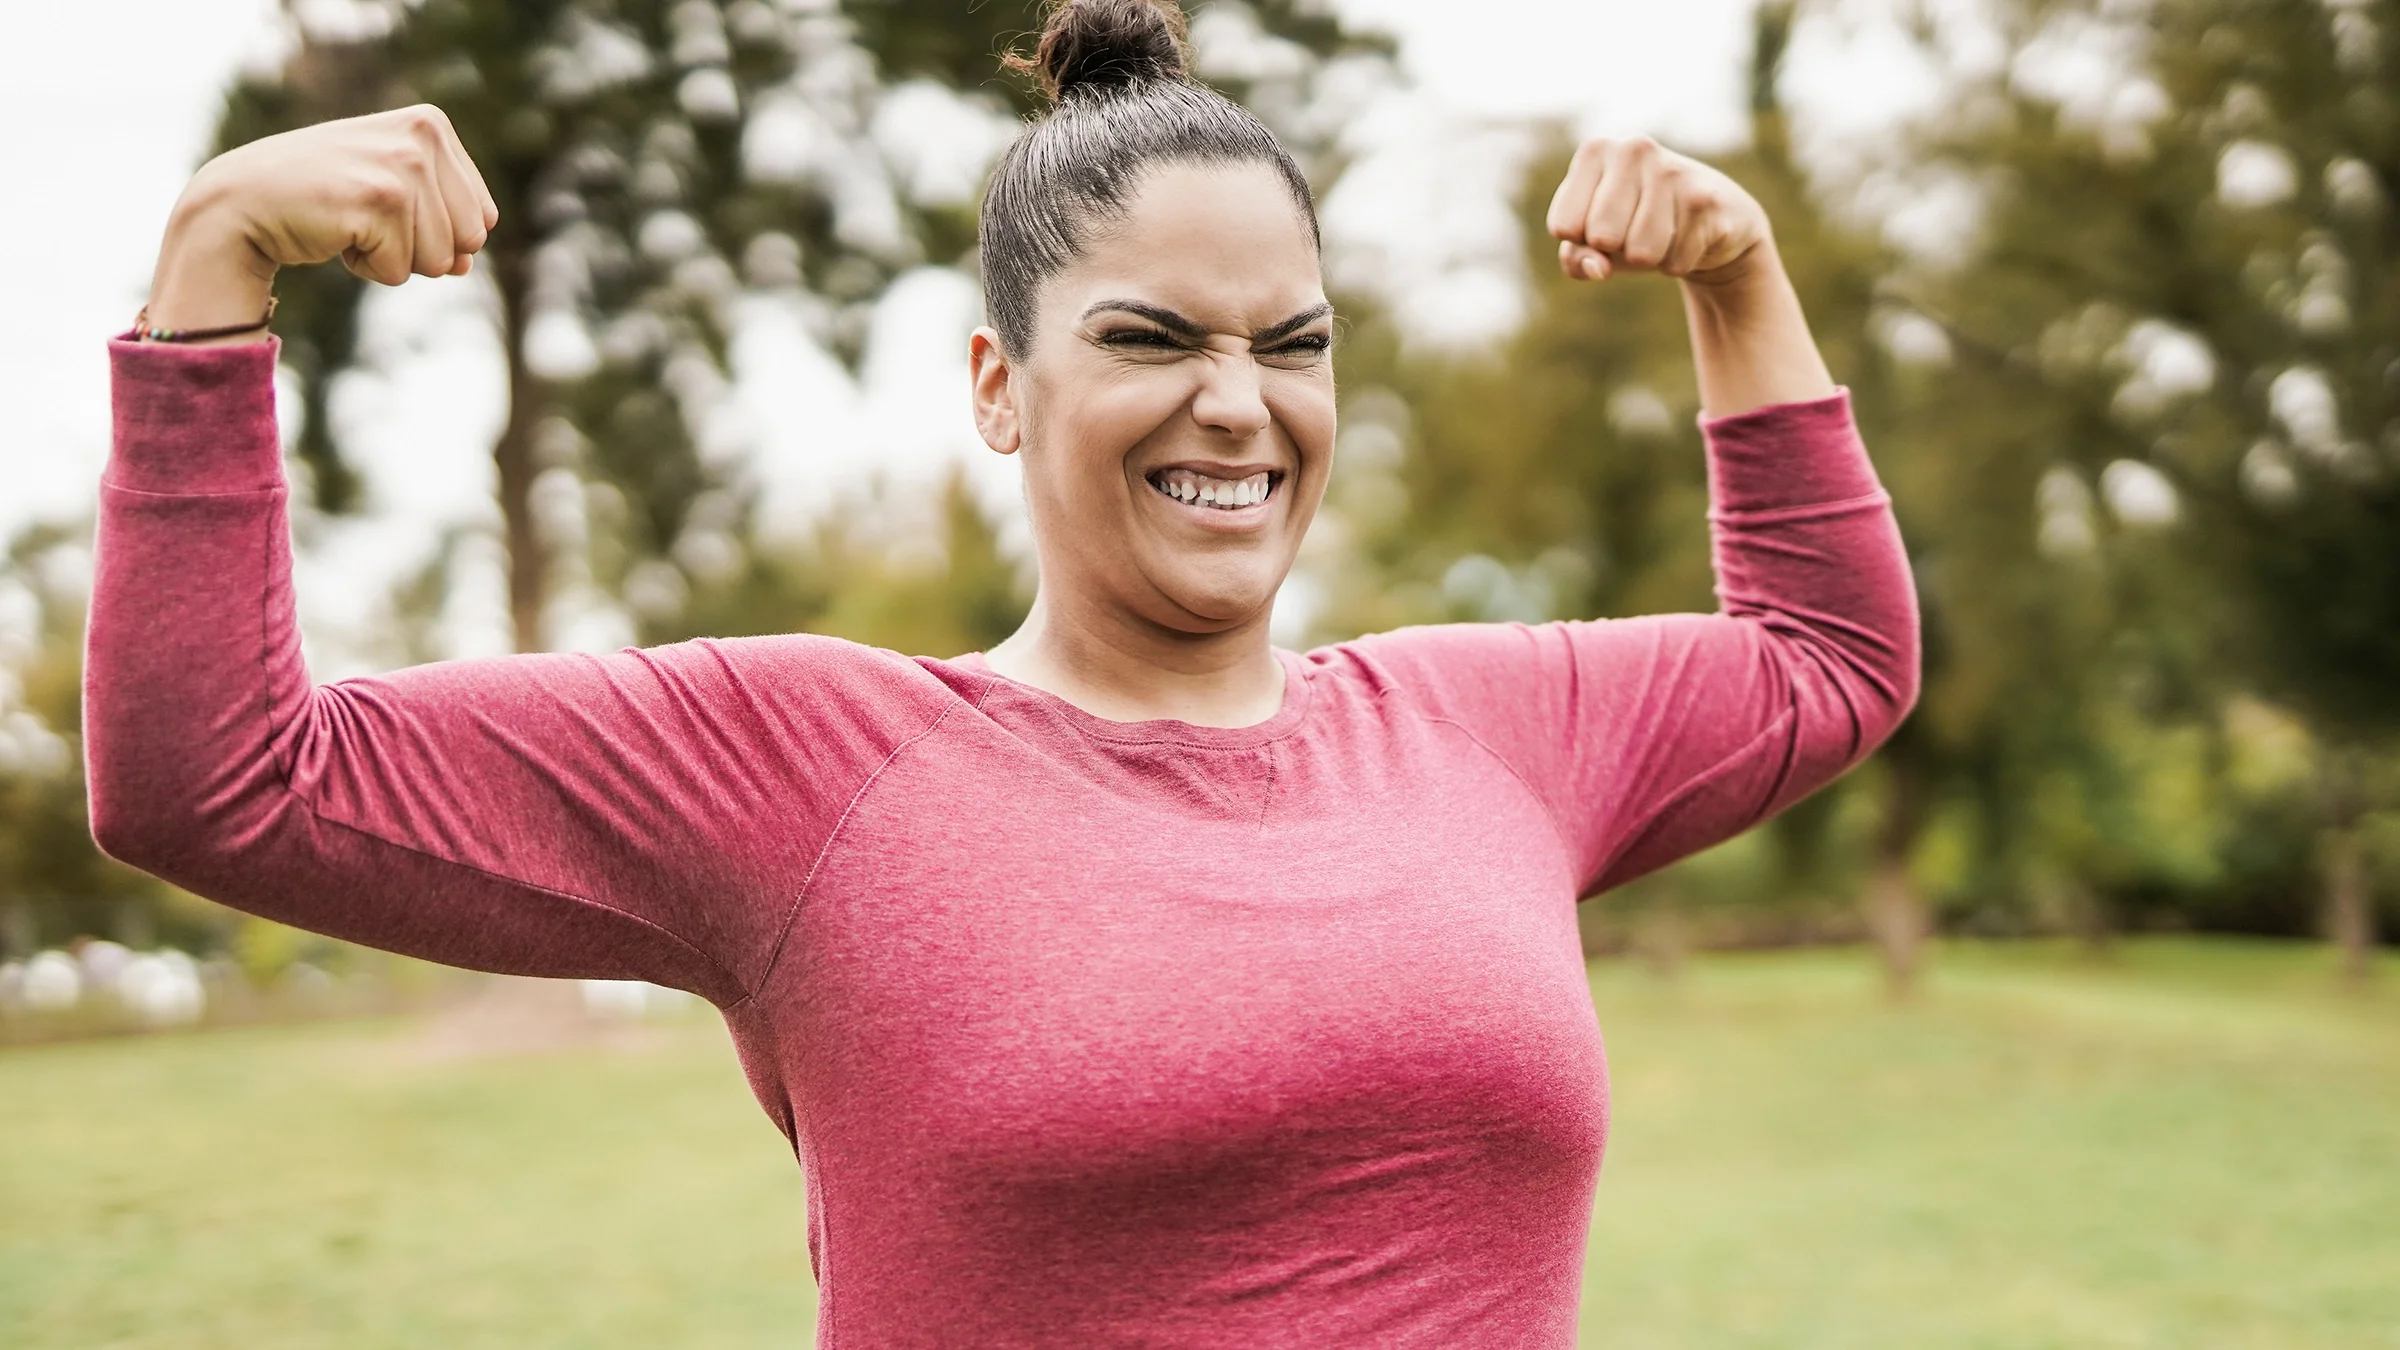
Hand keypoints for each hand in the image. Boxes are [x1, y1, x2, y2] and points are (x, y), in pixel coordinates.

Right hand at [145, 105, 499, 338]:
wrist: (241, 202)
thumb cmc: (320, 198)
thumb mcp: (392, 196)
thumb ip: (443, 223)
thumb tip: (465, 262)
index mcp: (431, 125)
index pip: (483, 218)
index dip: (435, 231)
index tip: (381, 204)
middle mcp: (422, 135)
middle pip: (469, 241)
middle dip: (419, 248)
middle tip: (363, 216)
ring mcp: (402, 164)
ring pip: (437, 261)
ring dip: (391, 258)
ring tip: (346, 221)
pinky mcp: (379, 199)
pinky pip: (400, 271)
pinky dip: (365, 267)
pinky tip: (332, 232)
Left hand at [1545, 136, 1769, 288]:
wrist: (1711, 216)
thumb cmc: (1636, 226)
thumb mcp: (1593, 242)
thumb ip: (1577, 259)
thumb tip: (1598, 267)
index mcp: (1594, 151)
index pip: (1563, 225)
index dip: (1581, 241)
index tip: (1600, 223)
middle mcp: (1632, 150)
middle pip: (1601, 237)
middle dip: (1617, 250)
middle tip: (1635, 230)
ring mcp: (1672, 170)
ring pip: (1641, 252)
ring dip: (1650, 259)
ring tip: (1662, 234)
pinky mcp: (1705, 199)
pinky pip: (1675, 262)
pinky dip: (1678, 263)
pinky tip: (1689, 236)